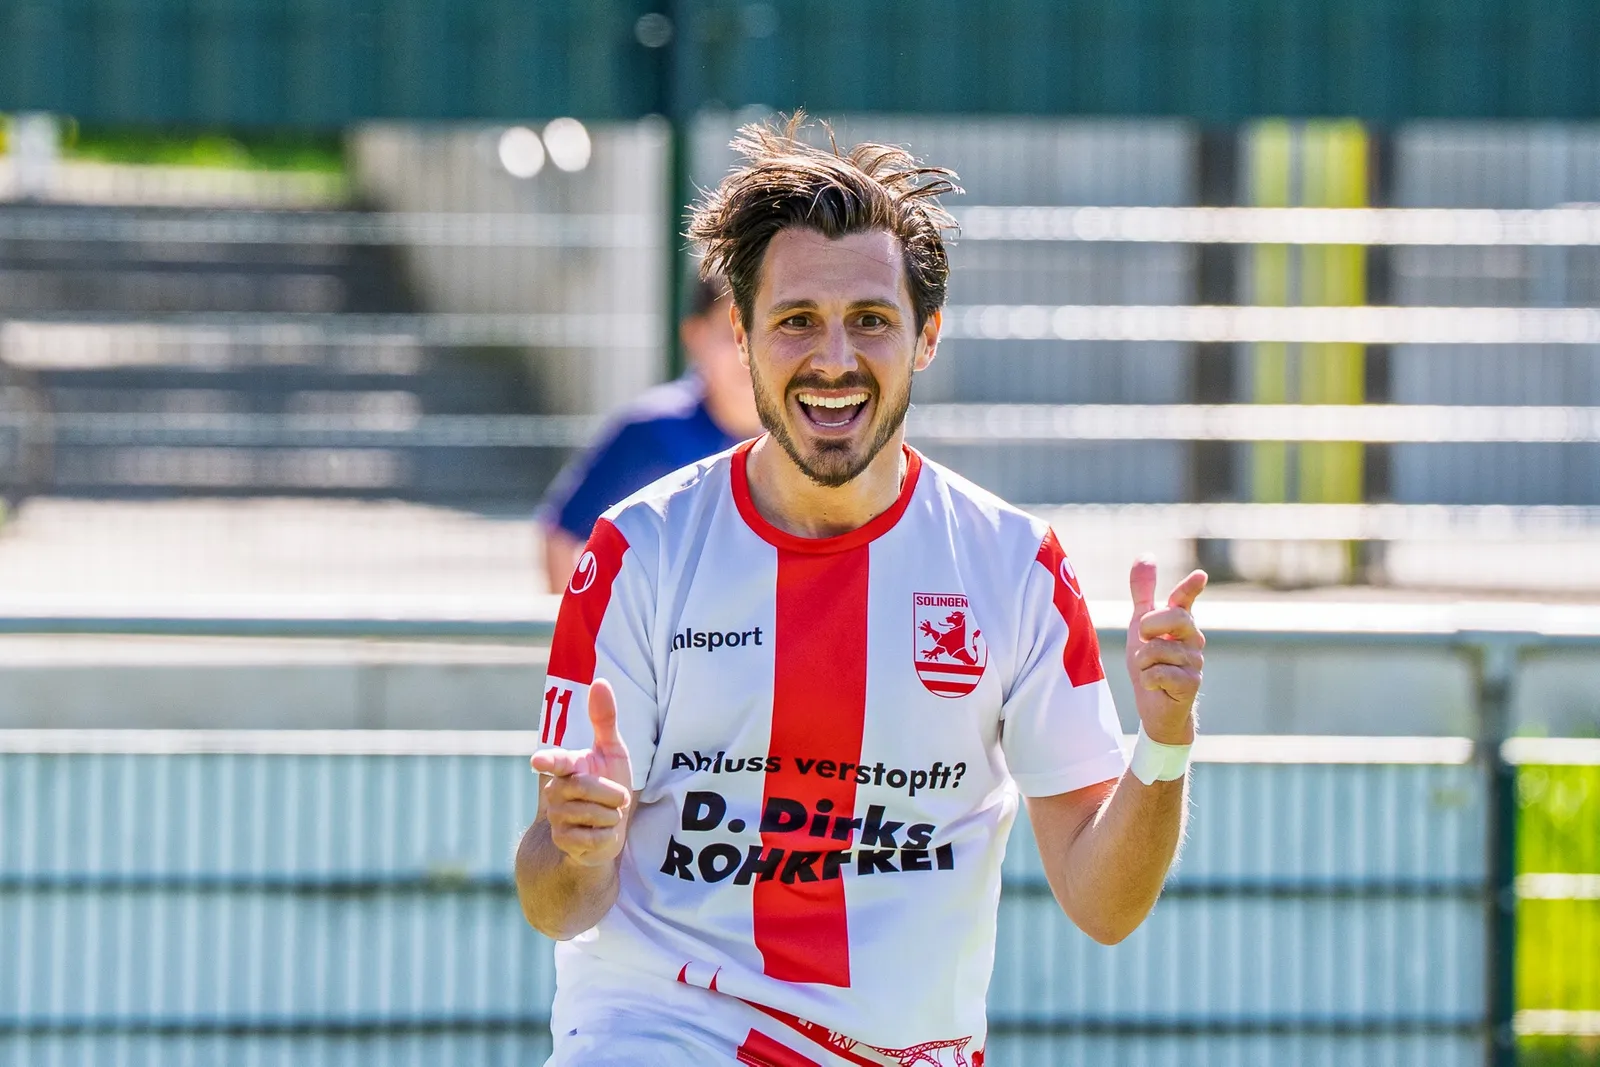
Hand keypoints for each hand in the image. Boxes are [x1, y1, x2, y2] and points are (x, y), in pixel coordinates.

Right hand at [529, 678, 634, 867]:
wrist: (606, 831)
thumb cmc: (609, 786)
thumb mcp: (612, 752)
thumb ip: (604, 719)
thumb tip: (600, 682)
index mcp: (566, 766)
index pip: (555, 761)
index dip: (548, 760)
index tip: (538, 760)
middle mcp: (556, 790)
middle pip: (587, 787)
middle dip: (613, 794)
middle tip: (619, 798)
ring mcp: (557, 817)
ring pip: (594, 814)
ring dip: (612, 816)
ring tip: (607, 816)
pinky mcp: (564, 842)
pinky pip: (595, 838)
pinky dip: (608, 837)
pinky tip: (602, 835)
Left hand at [1124, 558, 1206, 744]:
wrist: (1154, 705)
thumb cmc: (1151, 661)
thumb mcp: (1141, 624)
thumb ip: (1144, 592)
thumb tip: (1146, 555)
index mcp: (1181, 622)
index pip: (1186, 600)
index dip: (1191, 588)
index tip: (1200, 575)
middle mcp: (1193, 638)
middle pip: (1175, 618)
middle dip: (1151, 626)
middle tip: (1144, 640)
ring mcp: (1195, 661)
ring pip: (1156, 650)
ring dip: (1143, 662)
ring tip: (1151, 670)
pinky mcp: (1191, 683)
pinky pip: (1158, 673)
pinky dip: (1148, 680)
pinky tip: (1156, 686)